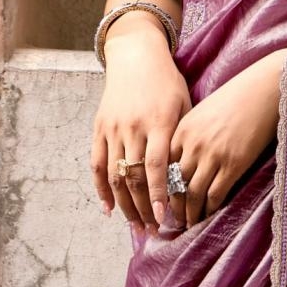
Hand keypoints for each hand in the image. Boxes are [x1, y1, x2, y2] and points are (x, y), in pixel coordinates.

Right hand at [90, 16, 191, 234]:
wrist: (136, 57)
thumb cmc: (167, 82)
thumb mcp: (183, 103)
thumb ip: (183, 137)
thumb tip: (190, 174)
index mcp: (158, 121)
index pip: (156, 166)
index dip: (159, 193)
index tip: (164, 217)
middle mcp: (133, 127)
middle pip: (135, 176)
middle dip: (143, 207)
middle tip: (153, 230)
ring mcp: (113, 128)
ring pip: (115, 176)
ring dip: (124, 205)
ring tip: (136, 225)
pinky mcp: (99, 128)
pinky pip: (97, 165)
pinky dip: (101, 189)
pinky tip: (109, 209)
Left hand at [167, 50, 286, 231]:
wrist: (263, 89)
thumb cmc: (235, 98)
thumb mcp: (202, 113)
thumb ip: (188, 135)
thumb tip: (181, 163)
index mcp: (182, 129)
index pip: (161, 166)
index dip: (159, 187)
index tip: (159, 201)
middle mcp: (193, 144)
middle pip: (173, 184)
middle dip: (171, 206)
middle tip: (171, 221)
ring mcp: (213, 155)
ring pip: (192, 194)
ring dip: (188, 214)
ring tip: (188, 224)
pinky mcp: (233, 164)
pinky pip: (215, 194)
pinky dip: (208, 210)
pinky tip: (207, 216)